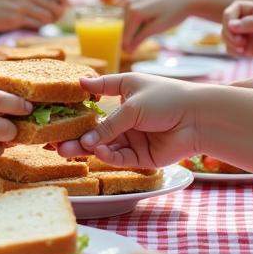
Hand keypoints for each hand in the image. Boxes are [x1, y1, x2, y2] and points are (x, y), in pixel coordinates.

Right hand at [0, 0, 65, 31]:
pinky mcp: (16, 17)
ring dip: (52, 19)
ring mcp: (21, 2)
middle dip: (61, 7)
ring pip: (51, 12)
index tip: (59, 2)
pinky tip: (35, 25)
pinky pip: (39, 23)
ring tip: (46, 22)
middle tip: (57, 15)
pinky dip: (41, 26)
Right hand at [55, 73, 198, 167]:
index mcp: (123, 96)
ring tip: (68, 150)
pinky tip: (99, 151)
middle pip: (95, 130)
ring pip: (104, 146)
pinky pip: (119, 158)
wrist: (198, 118)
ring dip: (86, 148)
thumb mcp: (131, 101)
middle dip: (75, 136)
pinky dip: (107, 155)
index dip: (76, 110)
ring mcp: (133, 138)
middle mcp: (126, 118)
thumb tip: (81, 104)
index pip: (94, 103)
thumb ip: (107, 116)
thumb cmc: (167, 98)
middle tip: (54, 143)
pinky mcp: (141, 157)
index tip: (54, 116)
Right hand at [122, 0, 200, 52]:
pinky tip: (149, 17)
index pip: (125, 35)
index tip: (133, 53)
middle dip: (132, 36)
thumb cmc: (173, 13)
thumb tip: (127, 50)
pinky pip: (129, 12)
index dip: (129, 46)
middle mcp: (128, 2)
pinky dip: (136, 18)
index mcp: (134, 11)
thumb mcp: (156, 29)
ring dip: (135, 27)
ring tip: (151, 24)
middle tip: (147, 36)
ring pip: (126, 20)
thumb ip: (139, 39)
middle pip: (124, 27)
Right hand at [221, 0, 252, 73]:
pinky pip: (228, 46)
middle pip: (226, 21)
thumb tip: (230, 25)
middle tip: (239, 42)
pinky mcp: (242, 44)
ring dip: (230, 42)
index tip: (232, 29)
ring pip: (225, 34)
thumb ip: (252, 23)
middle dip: (229, 33)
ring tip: (242, 48)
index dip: (229, 17)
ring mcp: (244, 32)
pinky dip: (232, 50)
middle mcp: (247, 18)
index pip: (234, 8)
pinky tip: (243, 53)